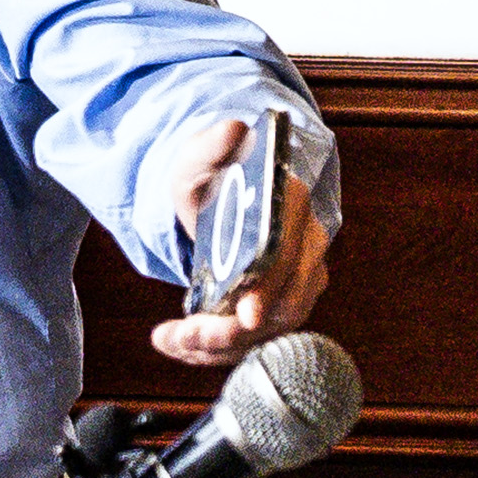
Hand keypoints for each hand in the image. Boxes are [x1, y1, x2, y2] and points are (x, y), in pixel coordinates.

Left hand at [144, 107, 334, 367]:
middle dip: (233, 330)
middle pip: (284, 306)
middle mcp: (306, 248)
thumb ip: (215, 144)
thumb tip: (234, 129)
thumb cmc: (211, 175)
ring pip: (268, 330)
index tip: (244, 313)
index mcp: (293, 206)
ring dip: (217, 344)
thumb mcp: (201, 157)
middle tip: (186, 336)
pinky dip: (214, 348)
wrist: (220, 194)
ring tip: (171, 338)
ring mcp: (298, 280)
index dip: (269, 289)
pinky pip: (254, 338)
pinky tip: (176, 341)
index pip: (290, 256)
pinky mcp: (280, 305)